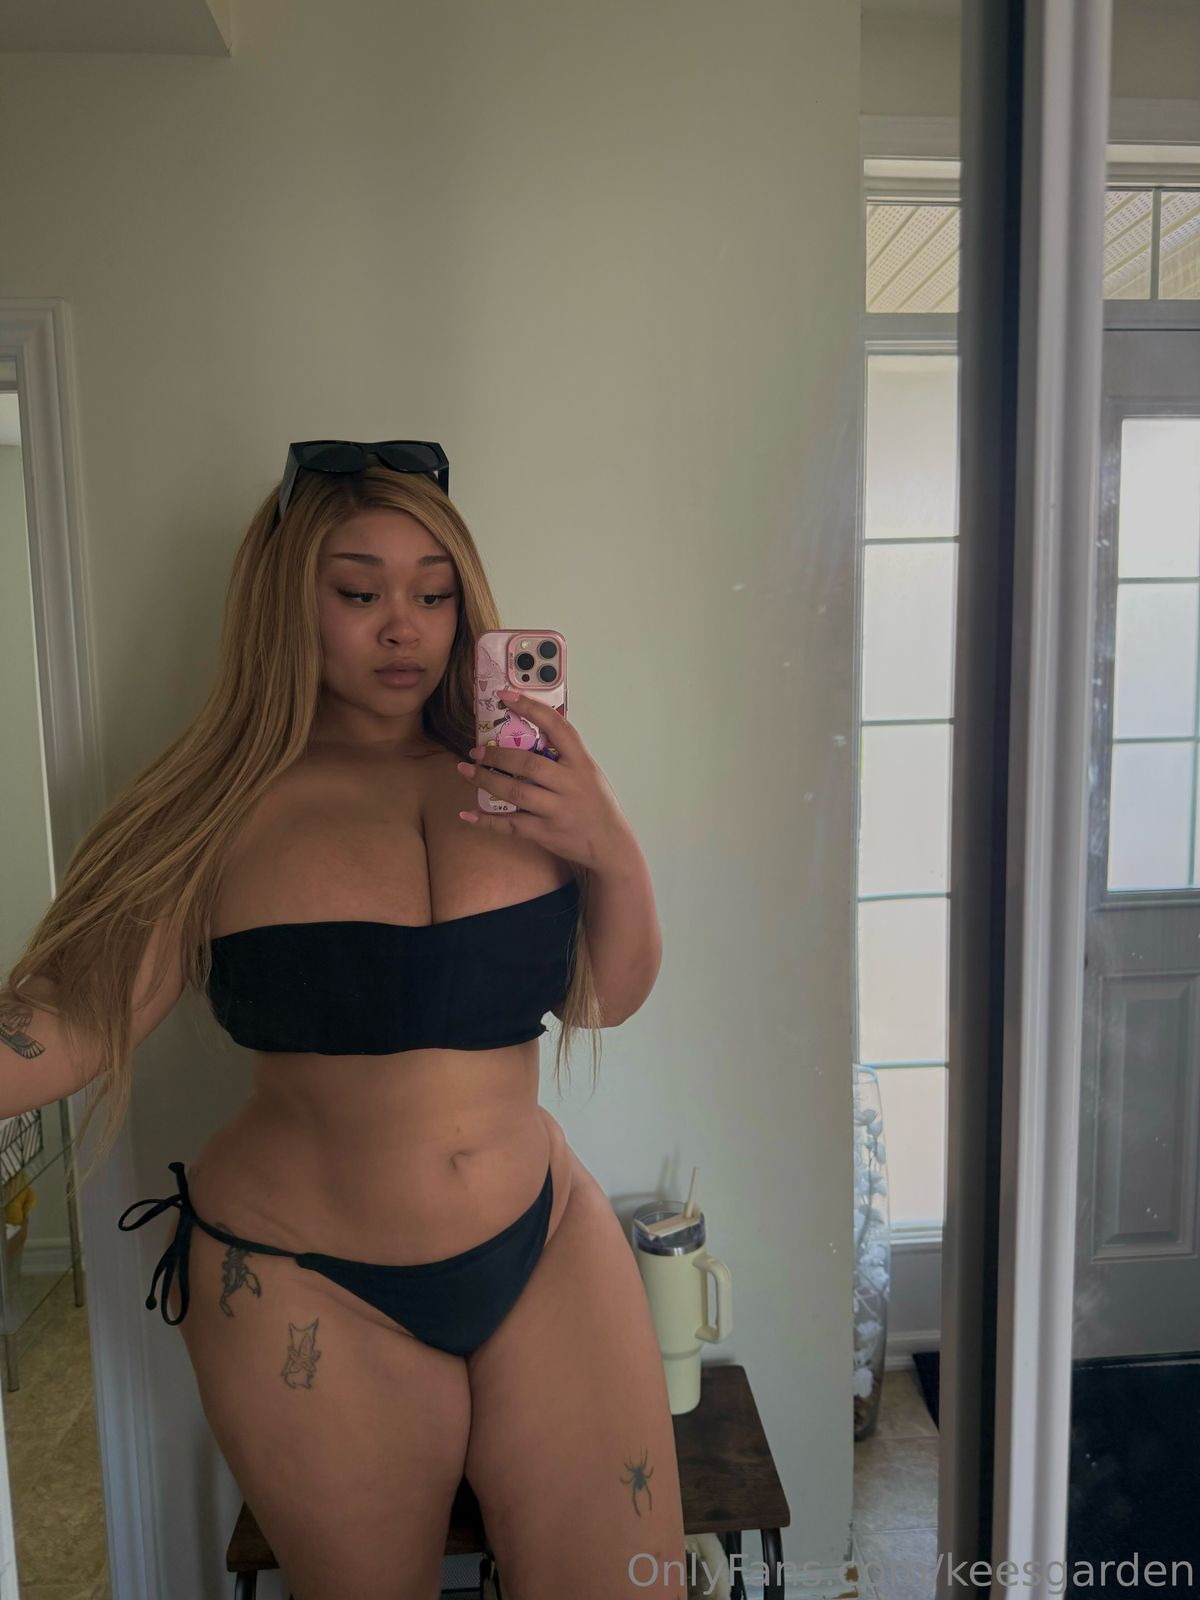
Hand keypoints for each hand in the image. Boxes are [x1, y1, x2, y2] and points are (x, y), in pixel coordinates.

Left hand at [455, 690, 632, 872]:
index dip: (530, 708)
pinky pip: (511, 825)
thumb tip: (534, 728)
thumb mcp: (589, 773)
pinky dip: (487, 820)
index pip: (556, 727)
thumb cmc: (596, 804)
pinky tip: (468, 814)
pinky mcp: (546, 833)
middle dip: (496, 756)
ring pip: (515, 793)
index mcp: (581, 763)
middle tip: (475, 751)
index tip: (505, 695)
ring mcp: (558, 810)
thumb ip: (565, 755)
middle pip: (527, 764)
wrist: (610, 844)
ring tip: (465, 771)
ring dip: (485, 781)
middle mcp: (570, 784)